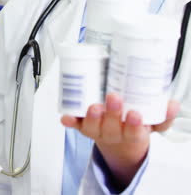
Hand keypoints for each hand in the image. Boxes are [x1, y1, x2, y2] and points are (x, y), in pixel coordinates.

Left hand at [61, 93, 179, 187]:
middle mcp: (112, 133)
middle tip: (114, 98)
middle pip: (111, 128)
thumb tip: (173, 104)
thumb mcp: (153, 122)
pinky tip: (65, 116)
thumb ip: (163, 115)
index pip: (133, 132)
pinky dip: (70, 120)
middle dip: (112, 114)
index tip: (135, 114)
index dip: (133, 125)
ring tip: (93, 105)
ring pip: (92, 127)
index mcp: (131, 134)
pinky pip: (75, 124)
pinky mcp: (84, 125)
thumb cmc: (134, 125)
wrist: (119, 140)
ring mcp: (97, 130)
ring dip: (92, 117)